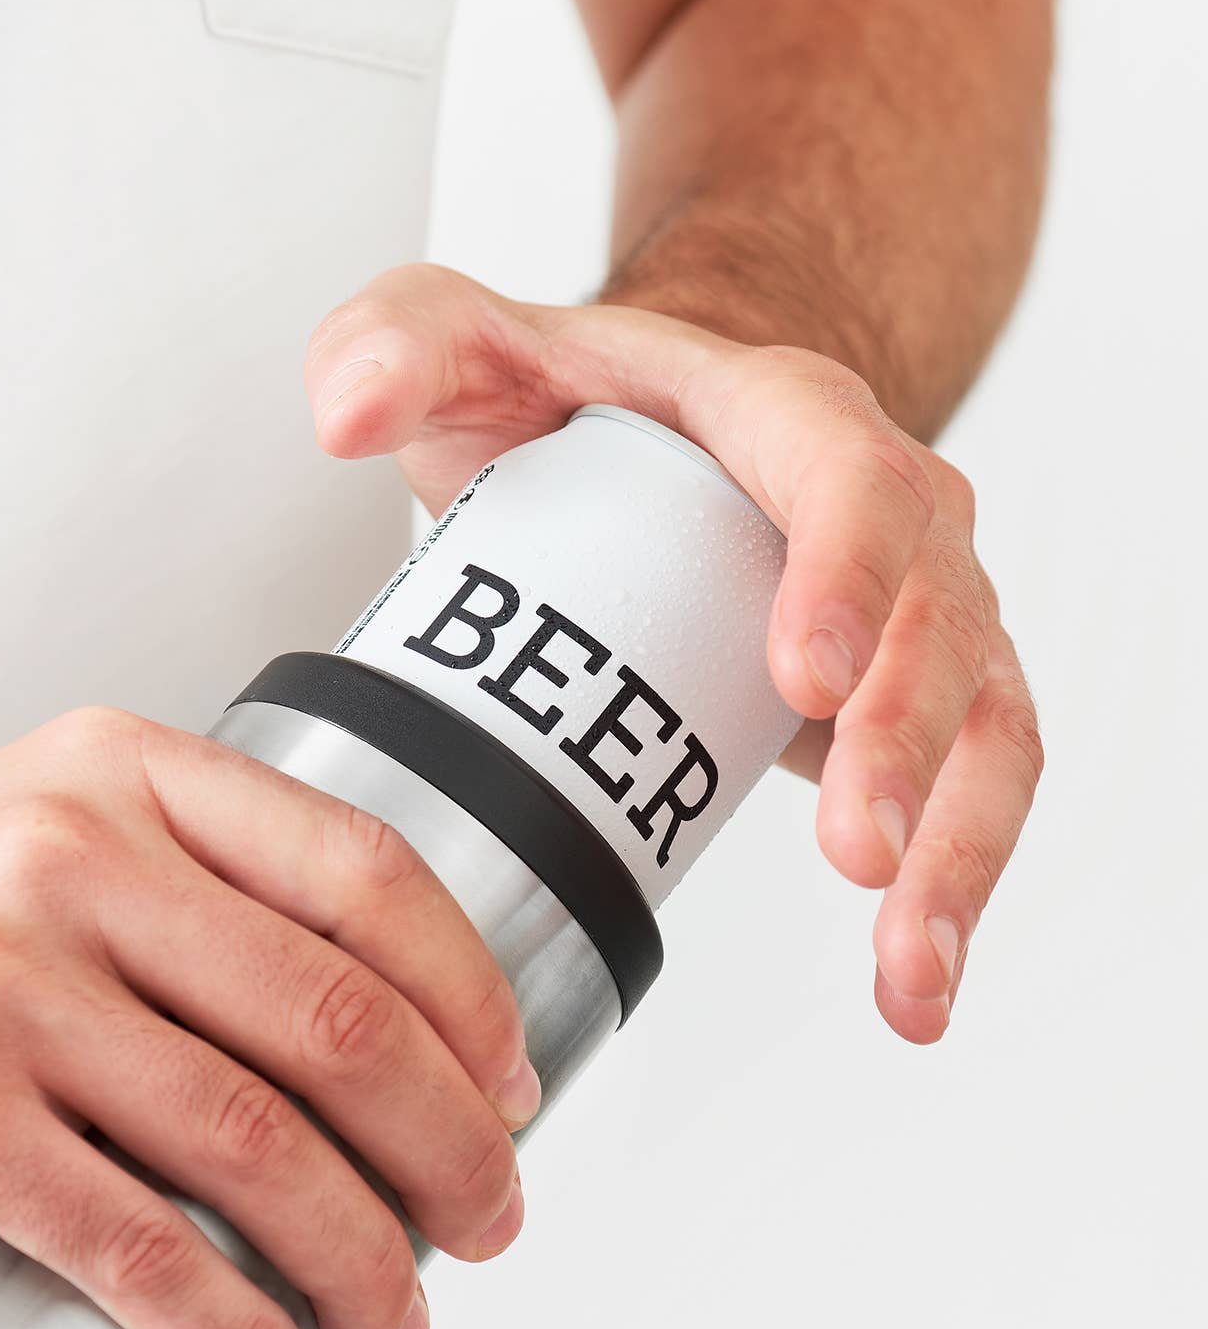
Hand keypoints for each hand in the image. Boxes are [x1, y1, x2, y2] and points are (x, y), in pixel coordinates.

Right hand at [0, 709, 535, 1328]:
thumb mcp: (14, 836)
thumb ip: (172, 882)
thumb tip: (362, 1015)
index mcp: (111, 774)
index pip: (365, 873)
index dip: (473, 998)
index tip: (510, 1084)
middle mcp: (64, 855)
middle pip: (339, 1020)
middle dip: (453, 1148)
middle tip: (485, 1220)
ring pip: (259, 1142)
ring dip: (364, 1259)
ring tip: (394, 1320)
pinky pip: (139, 1244)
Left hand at [305, 265, 1041, 1044]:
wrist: (644, 432)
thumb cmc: (560, 400)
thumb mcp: (465, 347)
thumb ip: (394, 342)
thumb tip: (346, 412)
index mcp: (778, 416)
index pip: (843, 478)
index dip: (843, 574)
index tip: (800, 676)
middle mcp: (879, 507)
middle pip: (937, 615)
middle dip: (908, 739)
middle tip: (855, 849)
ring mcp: (908, 605)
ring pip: (981, 716)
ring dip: (957, 842)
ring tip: (904, 958)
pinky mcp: (907, 693)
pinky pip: (972, 781)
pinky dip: (956, 883)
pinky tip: (911, 985)